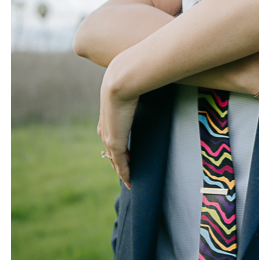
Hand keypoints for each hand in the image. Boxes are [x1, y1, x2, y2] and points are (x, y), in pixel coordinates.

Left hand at [97, 68, 139, 188]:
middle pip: (110, 151)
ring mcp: (108, 136)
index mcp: (107, 115)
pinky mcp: (114, 142)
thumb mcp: (135, 86)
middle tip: (127, 173)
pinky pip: (120, 163)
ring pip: (114, 159)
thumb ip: (141, 90)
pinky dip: (125, 173)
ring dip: (121, 170)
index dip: (117, 148)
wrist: (121, 79)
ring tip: (129, 180)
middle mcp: (104, 127)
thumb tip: (153, 82)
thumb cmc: (131, 78)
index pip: (110, 136)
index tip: (125, 156)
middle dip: (117, 163)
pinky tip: (130, 181)